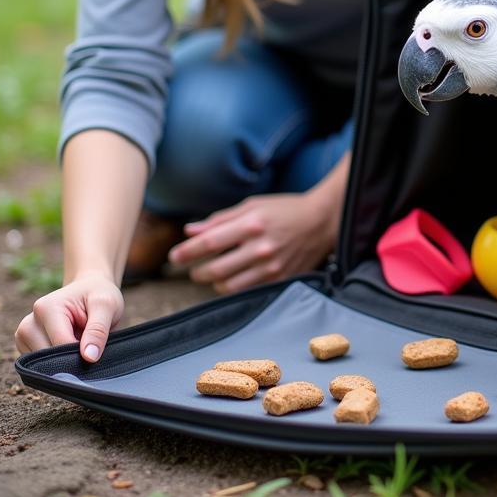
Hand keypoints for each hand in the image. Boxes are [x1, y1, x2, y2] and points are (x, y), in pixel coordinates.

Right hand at [15, 273, 123, 361]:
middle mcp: (30, 322)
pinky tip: (69, 345)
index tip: (95, 350)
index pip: (60, 344)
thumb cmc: (98, 295)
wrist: (89, 288)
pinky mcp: (26, 345)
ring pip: (43, 364)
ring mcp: (25, 335)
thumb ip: (98, 330)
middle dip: (71, 357)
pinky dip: (57, 361)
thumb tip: (89, 357)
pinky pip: (40, 365)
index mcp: (46, 308)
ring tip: (78, 340)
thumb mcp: (106, 306)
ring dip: (64, 359)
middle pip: (48, 357)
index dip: (80, 352)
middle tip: (89, 343)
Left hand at [168, 190, 338, 293]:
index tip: (175, 256)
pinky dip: (234, 287)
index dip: (187, 252)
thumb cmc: (284, 209)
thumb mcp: (253, 206)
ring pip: (228, 286)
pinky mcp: (280, 279)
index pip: (209, 243)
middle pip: (215, 270)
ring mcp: (271, 267)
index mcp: (252, 224)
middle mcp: (261, 247)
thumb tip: (189, 231)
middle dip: (197, 272)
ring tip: (213, 274)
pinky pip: (247, 291)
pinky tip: (233, 278)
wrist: (321, 221)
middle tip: (193, 269)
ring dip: (214, 282)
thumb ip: (220, 220)